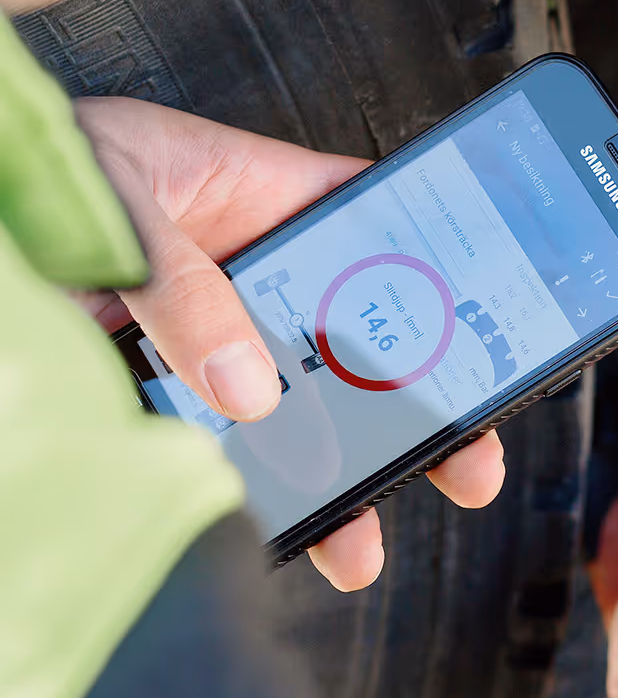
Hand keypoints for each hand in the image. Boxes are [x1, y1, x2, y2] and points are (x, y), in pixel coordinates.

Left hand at [74, 97, 505, 590]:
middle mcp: (244, 278)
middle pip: (350, 344)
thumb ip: (188, 283)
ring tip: (359, 536)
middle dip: (411, 407)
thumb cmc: (36, 162)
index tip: (492, 323)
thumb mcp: (124, 195)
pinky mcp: (152, 391)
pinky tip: (263, 526)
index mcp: (261, 202)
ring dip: (329, 473)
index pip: (374, 230)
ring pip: (288, 411)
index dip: (437, 272)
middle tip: (464, 457)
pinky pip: (211, 443)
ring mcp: (201, 340)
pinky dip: (239, 489)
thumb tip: (249, 387)